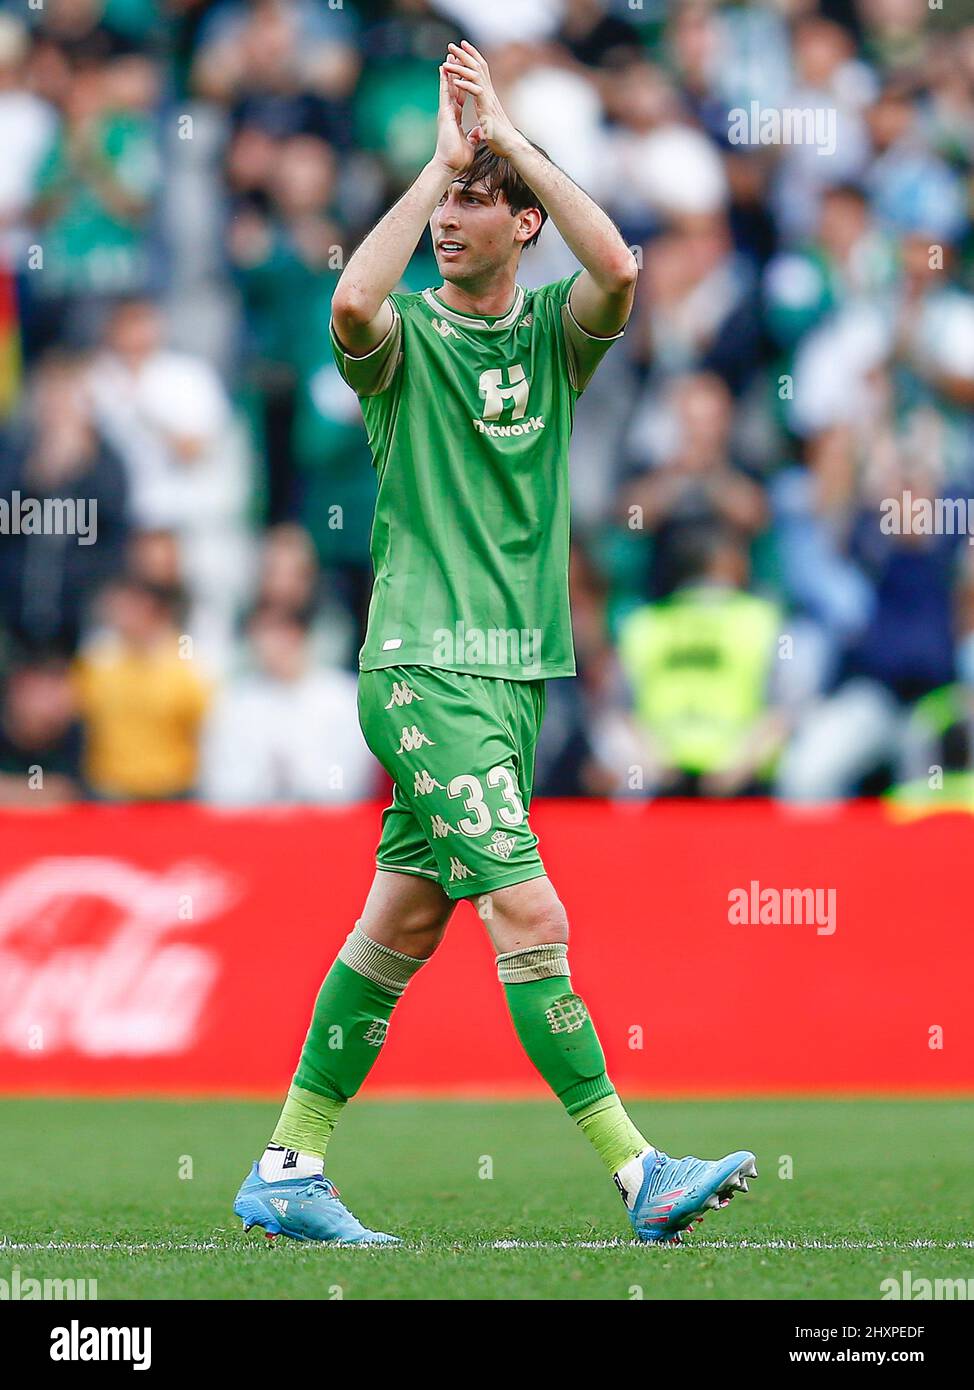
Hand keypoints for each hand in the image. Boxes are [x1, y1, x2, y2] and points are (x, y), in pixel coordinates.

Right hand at [433, 62, 475, 173]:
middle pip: (453, 88)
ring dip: (449, 71)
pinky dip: (444, 80)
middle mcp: (449, 112)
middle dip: (455, 72)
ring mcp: (445, 112)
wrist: (449, 165)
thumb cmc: (457, 159)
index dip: (462, 84)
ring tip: (450, 55)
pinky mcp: (444, 113)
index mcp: (455, 118)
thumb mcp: (469, 144)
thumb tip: (478, 133)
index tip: (464, 72)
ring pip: (447, 86)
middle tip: (456, 56)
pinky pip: (444, 93)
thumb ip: (473, 136)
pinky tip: (444, 68)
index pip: (459, 97)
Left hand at [443, 40, 522, 158]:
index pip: (479, 71)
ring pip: (474, 76)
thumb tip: (481, 128)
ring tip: (447, 61)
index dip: (470, 58)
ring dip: (460, 67)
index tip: (461, 48)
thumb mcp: (488, 127)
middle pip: (476, 67)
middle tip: (451, 45)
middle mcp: (488, 93)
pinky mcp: (487, 107)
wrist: (509, 146)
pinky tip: (456, 80)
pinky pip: (475, 91)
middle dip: (464, 55)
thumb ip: (483, 123)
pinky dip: (466, 84)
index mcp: (486, 96)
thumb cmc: (500, 138)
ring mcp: (488, 99)